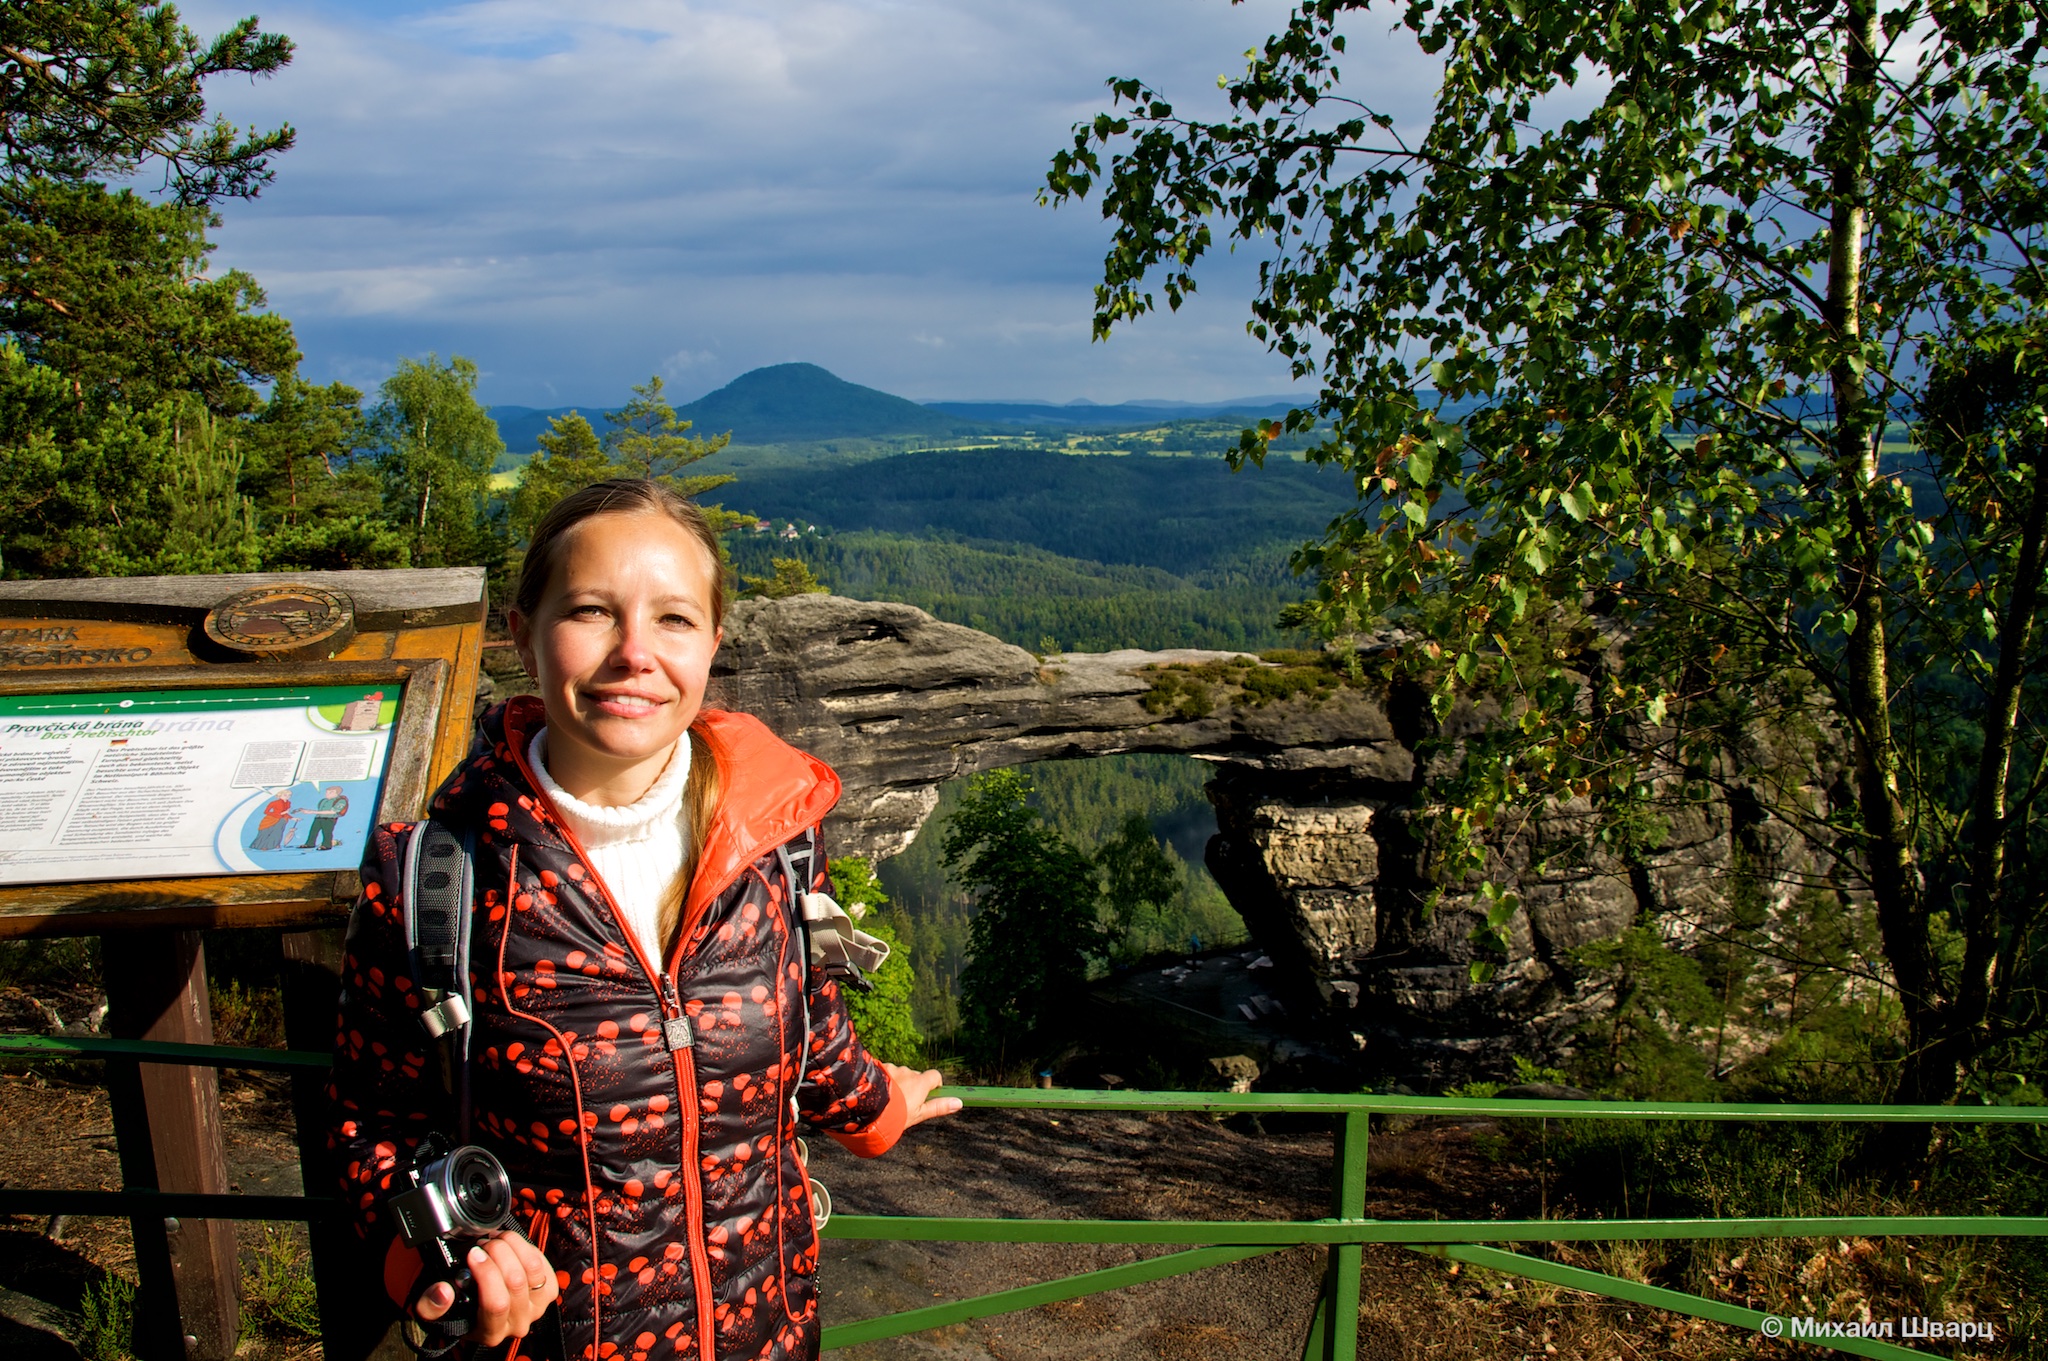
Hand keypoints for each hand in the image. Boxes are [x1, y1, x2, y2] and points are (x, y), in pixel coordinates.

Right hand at [414, 1230, 558, 1346]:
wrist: (479, 1305)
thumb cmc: (457, 1305)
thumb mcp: (433, 1310)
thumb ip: (430, 1305)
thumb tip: (443, 1292)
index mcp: (490, 1332)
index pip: (496, 1304)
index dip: (486, 1274)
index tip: (473, 1254)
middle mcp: (517, 1322)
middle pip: (515, 1281)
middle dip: (497, 1253)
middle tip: (482, 1243)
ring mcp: (537, 1306)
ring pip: (532, 1268)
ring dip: (513, 1246)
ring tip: (495, 1240)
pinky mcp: (548, 1289)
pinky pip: (542, 1262)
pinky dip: (526, 1247)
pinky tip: (510, 1245)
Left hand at [882, 1063, 962, 1128]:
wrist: (868, 1107)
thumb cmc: (896, 1114)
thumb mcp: (919, 1114)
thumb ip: (938, 1107)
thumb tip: (959, 1103)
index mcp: (920, 1082)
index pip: (935, 1075)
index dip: (934, 1084)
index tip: (929, 1094)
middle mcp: (907, 1072)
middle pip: (915, 1076)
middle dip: (912, 1086)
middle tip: (903, 1103)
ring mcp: (892, 1068)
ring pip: (899, 1074)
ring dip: (897, 1083)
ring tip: (887, 1099)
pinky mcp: (878, 1068)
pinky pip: (885, 1072)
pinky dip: (884, 1080)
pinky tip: (877, 1093)